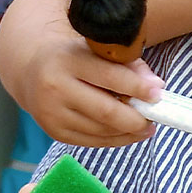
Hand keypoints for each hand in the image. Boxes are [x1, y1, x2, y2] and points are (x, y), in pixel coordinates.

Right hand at [0, 0, 162, 146]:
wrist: (32, 70)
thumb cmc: (76, 58)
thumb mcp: (98, 51)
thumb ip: (130, 66)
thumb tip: (156, 87)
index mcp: (67, 60)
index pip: (109, 77)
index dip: (138, 88)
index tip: (159, 94)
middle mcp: (54, 87)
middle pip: (106, 111)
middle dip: (137, 118)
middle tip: (156, 118)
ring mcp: (51, 112)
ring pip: (101, 130)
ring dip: (129, 131)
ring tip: (145, 125)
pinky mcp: (53, 131)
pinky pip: (92, 141)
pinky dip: (115, 139)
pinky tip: (128, 133)